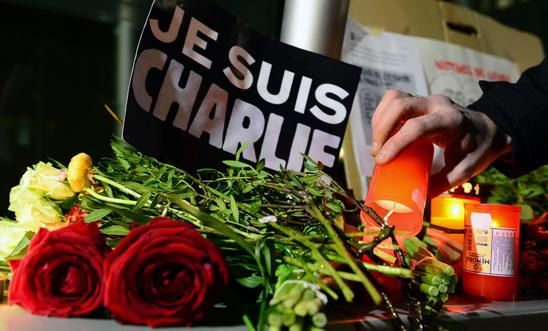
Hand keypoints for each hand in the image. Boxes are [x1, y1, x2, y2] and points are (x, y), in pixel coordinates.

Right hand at [370, 90, 511, 196]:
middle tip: (376, 154)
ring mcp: (426, 100)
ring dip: (380, 120)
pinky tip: (381, 132)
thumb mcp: (466, 169)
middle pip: (400, 105)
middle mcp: (437, 105)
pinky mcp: (418, 101)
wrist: (489, 128)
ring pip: (395, 99)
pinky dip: (383, 114)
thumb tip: (416, 197)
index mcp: (451, 120)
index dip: (395, 143)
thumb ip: (442, 183)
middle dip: (382, 128)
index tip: (381, 161)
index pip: (417, 127)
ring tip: (377, 144)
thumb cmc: (478, 149)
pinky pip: (394, 100)